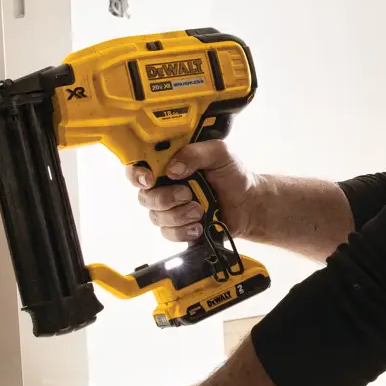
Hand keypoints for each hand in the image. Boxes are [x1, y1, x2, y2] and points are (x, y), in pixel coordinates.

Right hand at [128, 140, 262, 243]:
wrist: (248, 204)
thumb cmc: (233, 175)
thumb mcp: (220, 153)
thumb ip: (196, 153)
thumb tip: (173, 168)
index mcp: (169, 163)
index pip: (139, 166)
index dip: (137, 174)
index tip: (149, 179)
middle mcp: (165, 185)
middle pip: (144, 196)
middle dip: (165, 198)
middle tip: (188, 194)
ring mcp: (170, 208)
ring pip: (156, 216)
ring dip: (178, 215)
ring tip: (200, 209)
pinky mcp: (178, 227)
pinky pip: (168, 233)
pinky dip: (183, 231)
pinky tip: (198, 225)